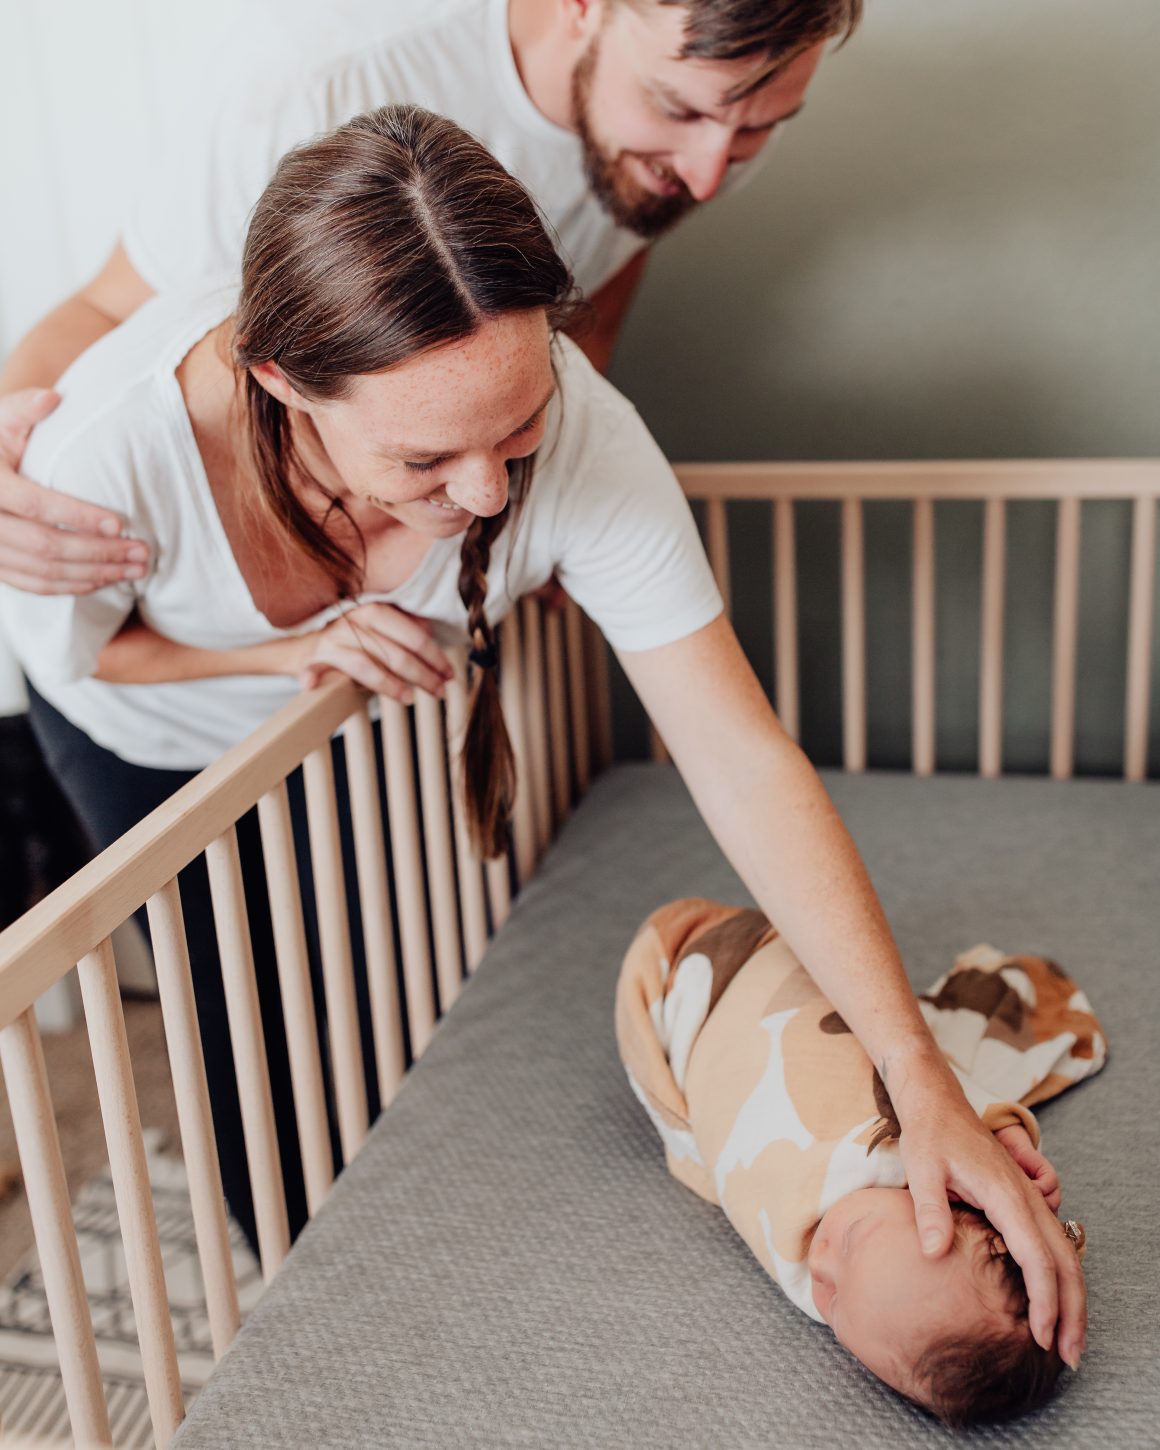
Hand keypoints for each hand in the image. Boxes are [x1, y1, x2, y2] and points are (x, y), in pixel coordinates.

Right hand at [0, 388, 148, 593]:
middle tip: (141, 552)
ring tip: (135, 569)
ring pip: (43, 573)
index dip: (78, 517)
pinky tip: (105, 580)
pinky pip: (34, 586)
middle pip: (46, 547)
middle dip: (98, 553)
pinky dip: (72, 587)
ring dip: (94, 575)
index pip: (36, 506)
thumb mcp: (0, 419)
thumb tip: (53, 398)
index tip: (119, 524)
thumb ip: (24, 408)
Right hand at [294, 602, 452, 702]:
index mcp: (373, 609)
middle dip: (422, 675)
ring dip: (390, 685)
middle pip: (394, 652)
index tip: (448, 673)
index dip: (434, 656)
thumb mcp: (379, 628)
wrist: (305, 643)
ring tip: (409, 698)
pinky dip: (310, 676)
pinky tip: (311, 685)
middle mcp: (352, 621)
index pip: (412, 634)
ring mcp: (331, 640)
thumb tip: (431, 633)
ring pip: (365, 664)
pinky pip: (311, 669)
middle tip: (439, 691)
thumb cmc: (351, 638)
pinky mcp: (311, 659)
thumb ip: (403, 628)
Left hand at [899, 1093, 1084, 1367]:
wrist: (938, 1103)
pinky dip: (1061, 1277)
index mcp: (1006, 1194)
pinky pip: (1052, 1244)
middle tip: (1068, 1356)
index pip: (1036, 1257)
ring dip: (1071, 1298)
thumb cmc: (929, 1134)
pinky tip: (1054, 1304)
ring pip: (1064, 1254)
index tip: (1039, 1337)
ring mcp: (1028, 1199)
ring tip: (1067, 1341)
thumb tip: (933, 1252)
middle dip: (1071, 1311)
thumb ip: (929, 1209)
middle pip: (1064, 1262)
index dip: (1043, 1301)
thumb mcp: (921, 1166)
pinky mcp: (1022, 1202)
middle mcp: (1026, 1199)